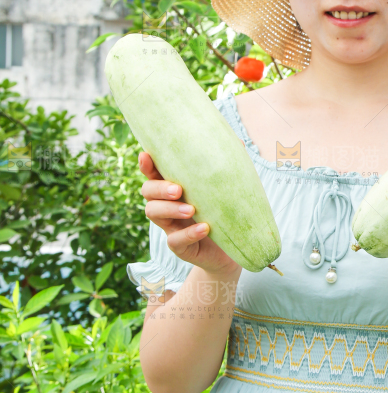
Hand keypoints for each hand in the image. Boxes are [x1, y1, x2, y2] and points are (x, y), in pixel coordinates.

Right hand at [139, 152, 240, 276]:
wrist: (233, 251)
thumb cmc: (224, 215)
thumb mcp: (225, 191)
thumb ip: (226, 168)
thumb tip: (237, 141)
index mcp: (174, 188)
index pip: (154, 173)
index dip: (147, 165)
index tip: (146, 155)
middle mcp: (167, 206)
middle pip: (147, 192)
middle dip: (158, 188)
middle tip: (178, 190)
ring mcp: (171, 227)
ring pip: (154, 214)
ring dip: (170, 209)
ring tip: (191, 209)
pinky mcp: (179, 247)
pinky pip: (175, 241)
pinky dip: (189, 234)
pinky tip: (204, 228)